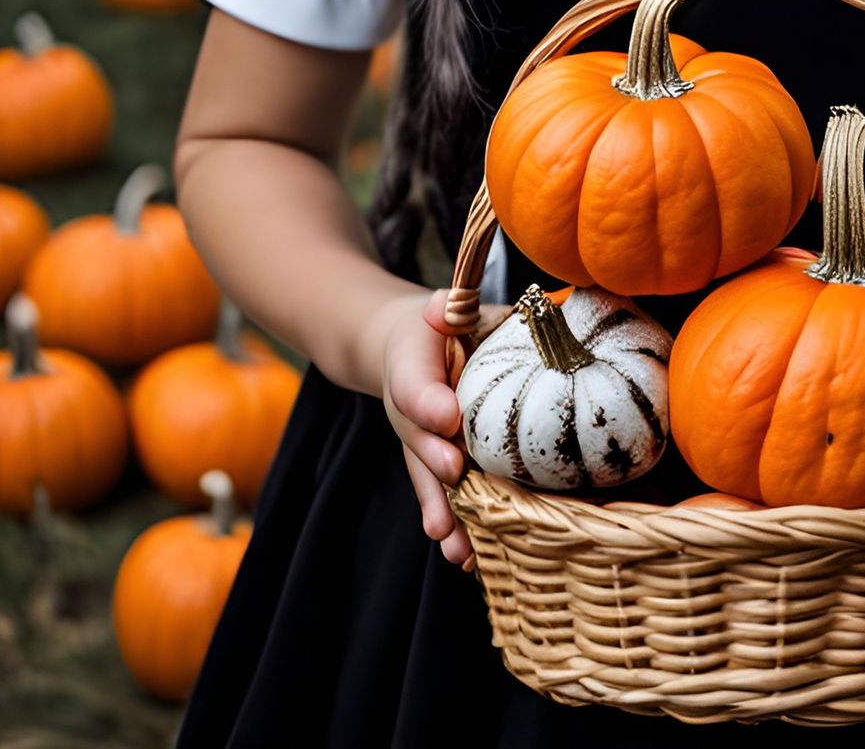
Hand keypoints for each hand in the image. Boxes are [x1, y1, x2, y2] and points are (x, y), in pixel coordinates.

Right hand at [380, 287, 508, 571]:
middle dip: (435, 459)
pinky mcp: (433, 465)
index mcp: (410, 365)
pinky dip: (451, 526)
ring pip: (428, 480)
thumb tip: (448, 305)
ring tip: (456, 547)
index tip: (447, 416)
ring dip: (442, 511)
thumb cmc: (433, 329)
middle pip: (417, 440)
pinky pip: (440, 496)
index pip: (413, 384)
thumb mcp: (439, 308)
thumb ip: (445, 307)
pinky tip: (467, 558)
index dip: (428, 401)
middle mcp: (409, 412)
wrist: (397, 348)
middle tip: (455, 472)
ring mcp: (419, 443)